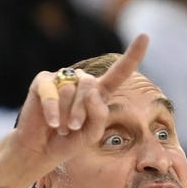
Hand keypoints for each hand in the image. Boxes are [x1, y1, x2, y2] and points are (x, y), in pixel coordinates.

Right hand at [0, 34, 149, 187]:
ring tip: (60, 128)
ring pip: (70, 90)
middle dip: (83, 111)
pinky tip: (52, 123)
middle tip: (73, 128)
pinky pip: (52, 92)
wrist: (41, 150)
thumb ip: (98, 115)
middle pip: (90, 86)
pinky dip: (53, 110)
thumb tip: (91, 91)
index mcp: (99, 93)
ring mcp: (62, 79)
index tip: (145, 37)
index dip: (132, 56)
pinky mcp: (43, 82)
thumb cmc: (68, 142)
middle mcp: (82, 82)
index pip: (118, 73)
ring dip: (66, 115)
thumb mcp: (91, 134)